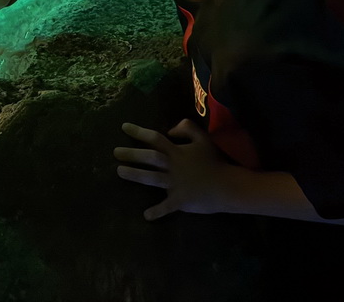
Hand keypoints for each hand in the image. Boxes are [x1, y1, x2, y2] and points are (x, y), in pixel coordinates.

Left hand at [114, 119, 234, 219]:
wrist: (228, 185)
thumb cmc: (214, 162)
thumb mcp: (203, 139)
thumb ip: (187, 128)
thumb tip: (169, 130)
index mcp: (177, 152)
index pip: (155, 138)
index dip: (139, 132)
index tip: (124, 127)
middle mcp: (173, 166)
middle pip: (149, 158)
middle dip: (131, 154)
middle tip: (116, 152)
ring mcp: (175, 184)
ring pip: (151, 178)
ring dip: (134, 175)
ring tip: (120, 172)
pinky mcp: (180, 200)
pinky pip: (166, 207)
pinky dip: (156, 212)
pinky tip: (146, 216)